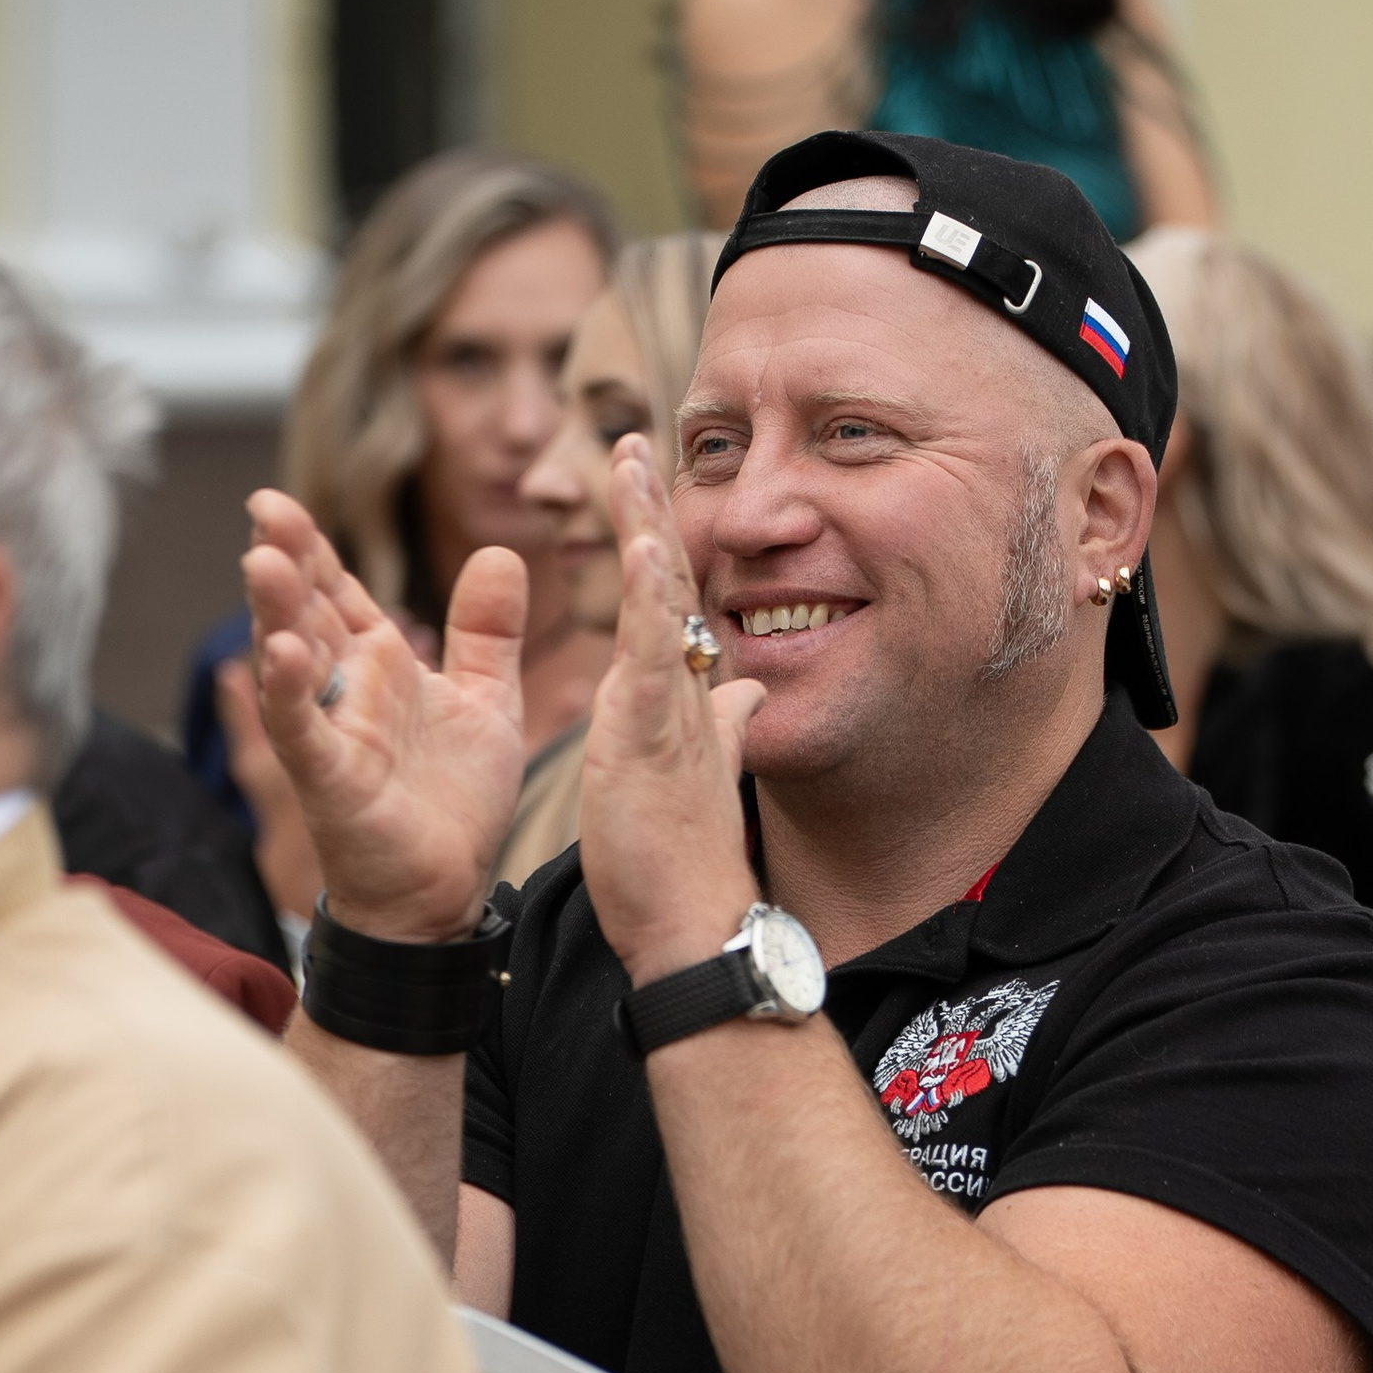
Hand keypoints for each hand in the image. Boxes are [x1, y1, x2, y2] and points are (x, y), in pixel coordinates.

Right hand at [241, 492, 526, 942]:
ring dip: (278, 611)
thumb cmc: (452, 802)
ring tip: (263, 561)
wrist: (444, 892)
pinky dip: (290, 691)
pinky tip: (281, 651)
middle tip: (265, 506)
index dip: (313, 548)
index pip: (339, 592)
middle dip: (285, 560)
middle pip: (308, 611)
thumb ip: (487, 632)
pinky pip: (302, 730)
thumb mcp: (486, 702)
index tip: (279, 498)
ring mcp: (332, 733)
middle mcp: (347, 690)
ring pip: (293, 659)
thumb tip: (502, 553)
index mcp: (380, 665)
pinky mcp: (329, 781)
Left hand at [578, 438, 769, 987]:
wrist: (700, 929)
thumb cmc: (689, 868)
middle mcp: (686, 694)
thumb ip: (727, 726)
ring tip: (627, 464)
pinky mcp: (656, 734)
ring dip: (644, 528)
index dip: (657, 543)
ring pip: (660, 603)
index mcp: (685, 702)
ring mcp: (673, 710)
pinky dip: (645, 598)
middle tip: (630, 443)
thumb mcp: (703, 778)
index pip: (670, 606)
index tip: (641, 485)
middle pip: (667, 584)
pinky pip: (653, 653)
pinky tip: (639, 548)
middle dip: (649, 511)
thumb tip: (746, 690)